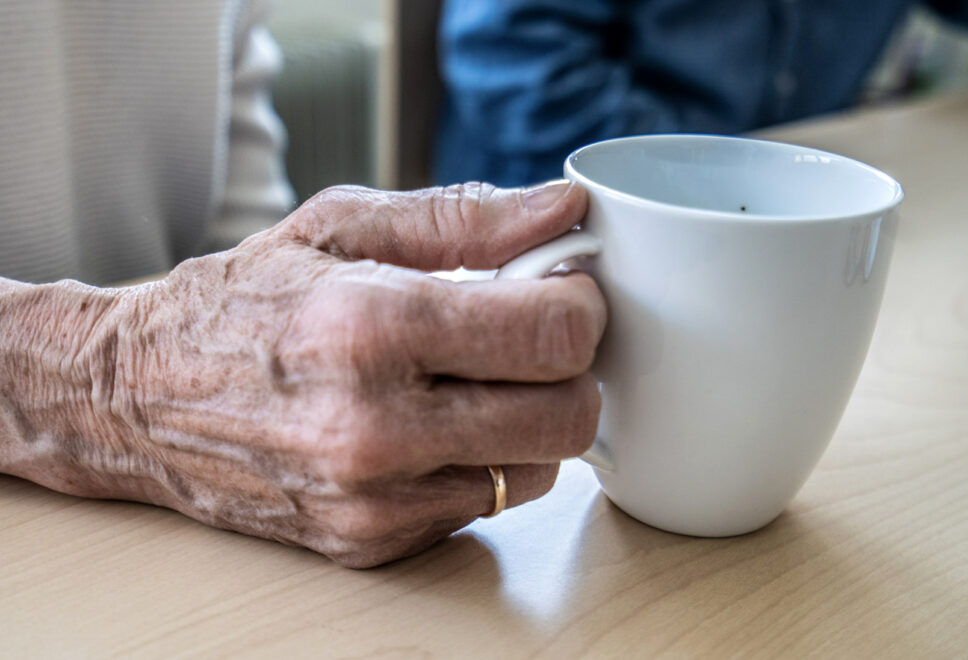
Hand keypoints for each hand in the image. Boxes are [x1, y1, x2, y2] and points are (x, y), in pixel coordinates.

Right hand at [14, 181, 604, 567]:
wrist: (133, 398)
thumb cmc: (240, 301)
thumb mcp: (341, 227)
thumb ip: (466, 217)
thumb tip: (566, 210)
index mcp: (372, 326)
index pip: (553, 335)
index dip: (580, 305)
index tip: (560, 290)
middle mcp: (375, 426)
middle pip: (568, 416)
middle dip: (570, 369)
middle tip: (530, 338)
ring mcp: (373, 499)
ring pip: (539, 470)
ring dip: (529, 420)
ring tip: (471, 381)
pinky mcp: (369, 543)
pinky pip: (482, 504)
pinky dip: (479, 463)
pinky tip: (430, 426)